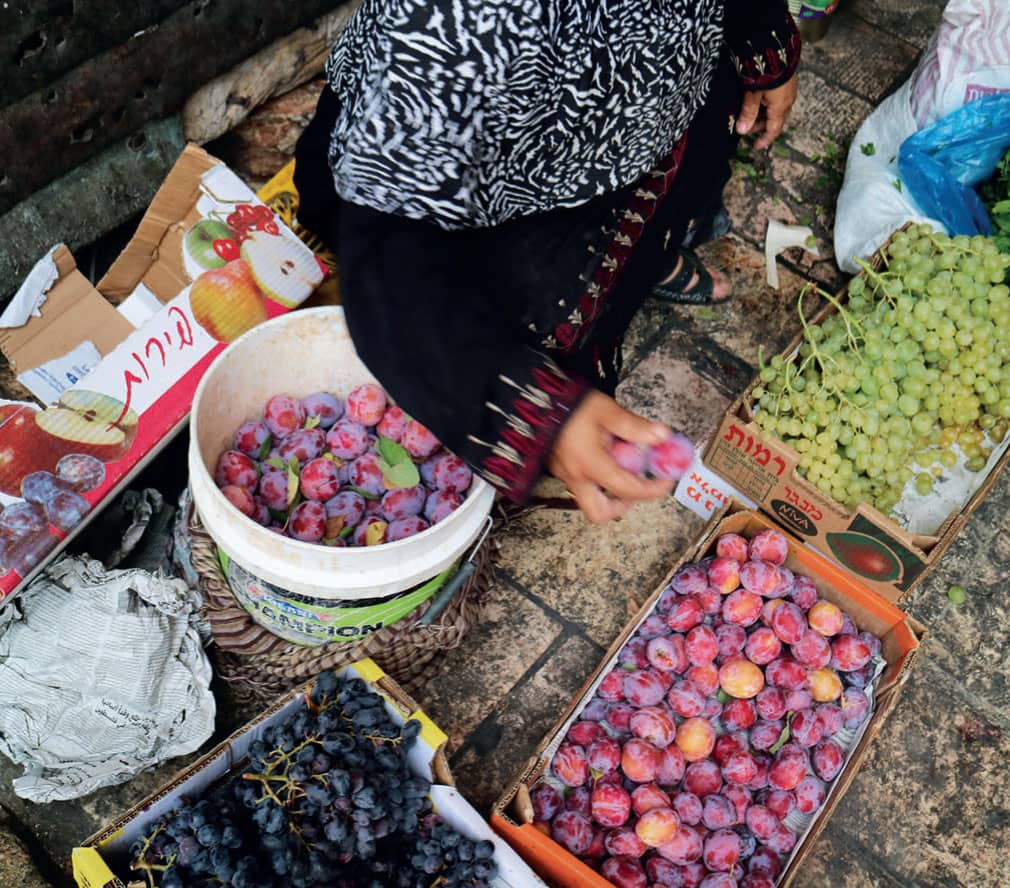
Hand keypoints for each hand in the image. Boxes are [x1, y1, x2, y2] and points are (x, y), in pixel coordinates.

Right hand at [547, 391, 673, 523]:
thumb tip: (662, 436)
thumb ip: (635, 427)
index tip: (666, 481)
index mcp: (590, 465)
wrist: (534, 400)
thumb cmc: (570, 404)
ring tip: (621, 462)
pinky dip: (598, 477)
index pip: (627, 490)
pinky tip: (604, 453)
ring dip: (610, 490)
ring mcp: (564, 476)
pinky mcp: (558, 469)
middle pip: (599, 513)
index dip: (652, 490)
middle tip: (637, 485)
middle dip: (623, 505)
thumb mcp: (607, 411)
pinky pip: (581, 484)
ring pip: (589, 500)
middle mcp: (575, 477)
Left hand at [736, 72, 798, 148]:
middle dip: (760, 126)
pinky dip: (767, 104)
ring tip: (749, 112)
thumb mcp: (752, 95)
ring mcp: (789, 90)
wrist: (774, 49)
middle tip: (746, 126)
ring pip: (776, 109)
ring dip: (763, 114)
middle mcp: (788, 100)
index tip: (755, 146)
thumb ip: (747, 113)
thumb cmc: (764, 72)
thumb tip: (741, 131)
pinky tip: (758, 100)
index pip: (774, 130)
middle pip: (774, 120)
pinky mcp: (787, 81)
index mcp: (780, 107)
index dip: (764, 140)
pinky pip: (778, 99)